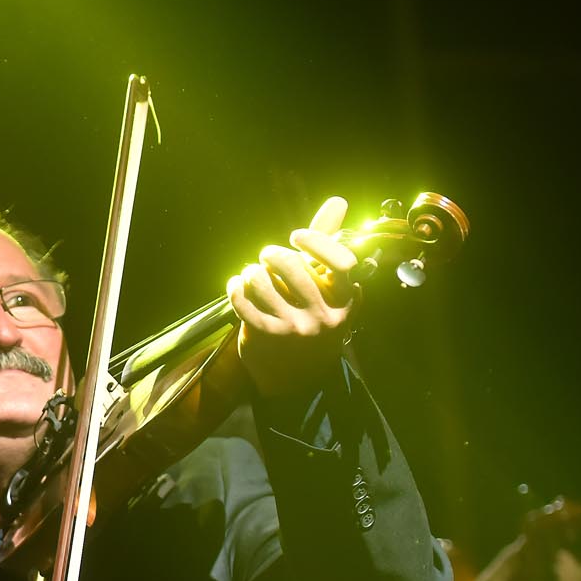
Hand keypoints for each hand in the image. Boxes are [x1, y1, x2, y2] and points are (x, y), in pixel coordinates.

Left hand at [230, 195, 358, 397]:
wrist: (296, 379)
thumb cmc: (312, 320)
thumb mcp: (328, 291)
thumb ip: (328, 247)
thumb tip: (337, 201)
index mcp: (344, 301)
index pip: (338, 260)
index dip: (315, 241)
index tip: (296, 236)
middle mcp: (322, 316)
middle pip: (291, 266)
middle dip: (273, 254)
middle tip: (267, 256)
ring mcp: (293, 328)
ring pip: (262, 281)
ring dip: (252, 271)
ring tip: (252, 274)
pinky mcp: (265, 337)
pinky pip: (242, 301)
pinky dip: (236, 287)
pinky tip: (236, 285)